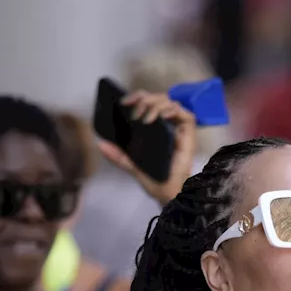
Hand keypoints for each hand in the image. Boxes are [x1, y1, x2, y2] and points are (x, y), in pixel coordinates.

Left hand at [97, 91, 197, 206]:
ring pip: (170, 102)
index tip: (124, 102)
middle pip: (159, 98)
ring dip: (156, 104)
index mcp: (154, 128)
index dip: (138, 97)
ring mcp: (179, 129)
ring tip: (146, 118)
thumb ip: (118, 155)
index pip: (148, 103)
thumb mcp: (132, 165)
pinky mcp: (189, 134)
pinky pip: (186, 114)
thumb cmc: (155, 180)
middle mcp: (168, 125)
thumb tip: (101, 144)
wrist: (168, 193)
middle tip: (135, 111)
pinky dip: (173, 110)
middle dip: (145, 98)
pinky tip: (162, 116)